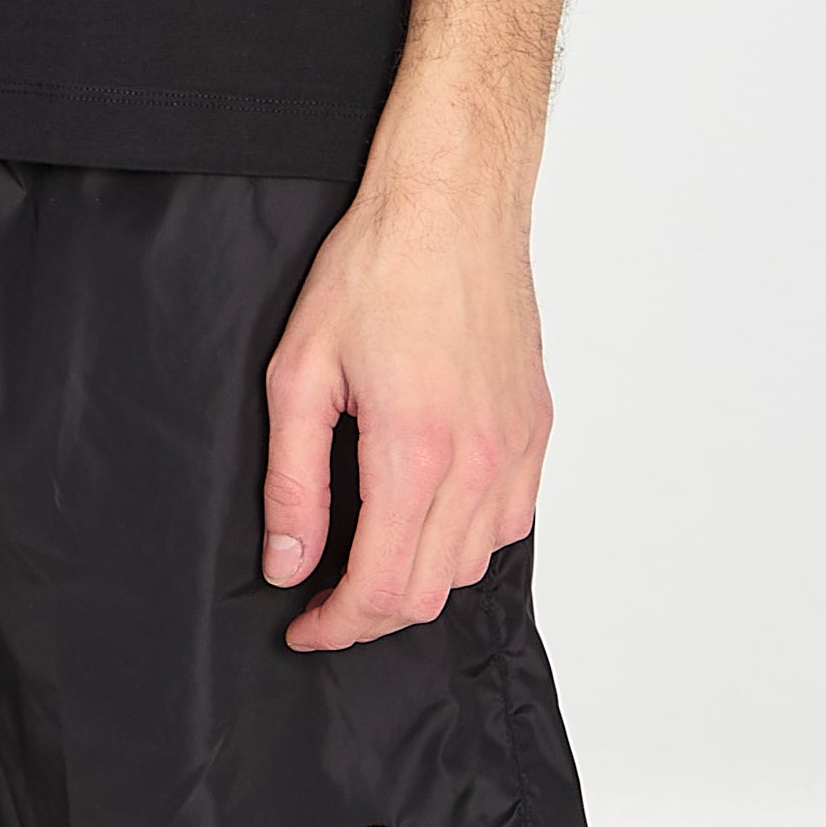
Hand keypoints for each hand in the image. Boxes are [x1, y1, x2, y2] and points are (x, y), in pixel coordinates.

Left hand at [261, 169, 548, 650]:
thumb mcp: (301, 368)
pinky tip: (428, 513)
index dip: (335, 625)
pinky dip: (467, 541)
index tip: (302, 622)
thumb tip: (288, 562)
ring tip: (369, 553)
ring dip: (418, 578)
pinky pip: (511, 521)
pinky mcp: (537, 427)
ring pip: (472, 565)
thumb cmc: (377, 264)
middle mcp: (479, 462)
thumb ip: (294, 479)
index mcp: (415, 452)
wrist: (452, 201)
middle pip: (428, 593)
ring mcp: (518, 447)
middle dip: (368, 614)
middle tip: (323, 596)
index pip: (381, 589)